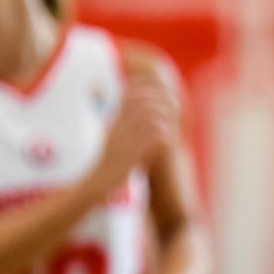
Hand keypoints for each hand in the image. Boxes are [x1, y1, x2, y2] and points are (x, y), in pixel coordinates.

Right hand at [87, 74, 177, 195]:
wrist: (97, 181)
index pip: (131, 96)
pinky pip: (151, 138)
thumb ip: (122, 122)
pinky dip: (163, 135)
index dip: (150, 92)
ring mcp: (124, 139)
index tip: (165, 96)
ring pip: (149, 119)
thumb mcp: (112, 137)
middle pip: (142, 104)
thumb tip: (133, 110)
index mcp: (115, 121)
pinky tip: (170, 139)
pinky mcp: (131, 154)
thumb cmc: (108, 160)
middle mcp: (118, 127)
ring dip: (165, 119)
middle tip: (175, 107)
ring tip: (174, 124)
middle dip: (161, 102)